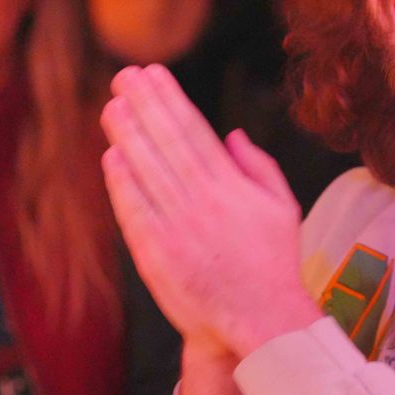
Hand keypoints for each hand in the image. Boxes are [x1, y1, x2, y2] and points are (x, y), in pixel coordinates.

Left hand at [101, 64, 321, 358]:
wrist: (262, 321)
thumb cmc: (273, 264)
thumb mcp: (283, 208)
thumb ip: (260, 167)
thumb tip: (231, 135)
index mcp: (233, 187)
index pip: (195, 131)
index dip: (171, 100)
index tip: (153, 74)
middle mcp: (205, 202)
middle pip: (167, 143)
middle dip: (144, 105)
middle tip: (124, 76)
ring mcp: (179, 228)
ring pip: (148, 171)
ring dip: (128, 135)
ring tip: (112, 106)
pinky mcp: (159, 255)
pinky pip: (135, 212)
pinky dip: (122, 184)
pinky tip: (111, 156)